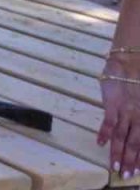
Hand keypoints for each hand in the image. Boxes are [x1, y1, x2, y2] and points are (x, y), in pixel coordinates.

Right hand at [98, 53, 139, 177]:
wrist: (131, 61)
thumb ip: (138, 115)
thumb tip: (134, 129)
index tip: (138, 171)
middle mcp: (138, 117)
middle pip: (134, 144)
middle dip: (130, 161)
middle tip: (126, 175)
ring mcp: (125, 111)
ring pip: (122, 136)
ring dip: (118, 153)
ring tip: (114, 167)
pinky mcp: (112, 104)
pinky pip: (108, 122)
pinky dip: (104, 133)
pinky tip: (100, 144)